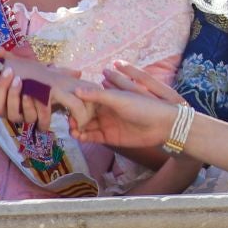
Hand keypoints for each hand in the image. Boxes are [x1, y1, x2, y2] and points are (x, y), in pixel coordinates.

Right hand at [0, 60, 53, 130]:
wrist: (49, 81)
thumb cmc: (26, 73)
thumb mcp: (15, 64)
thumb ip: (5, 58)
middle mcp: (5, 111)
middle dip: (0, 89)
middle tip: (8, 71)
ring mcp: (18, 116)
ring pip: (11, 115)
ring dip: (13, 96)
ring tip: (19, 79)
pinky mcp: (33, 117)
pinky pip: (30, 118)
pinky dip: (29, 107)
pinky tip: (30, 94)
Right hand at [58, 71, 182, 149]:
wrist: (162, 125)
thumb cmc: (143, 106)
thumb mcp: (119, 98)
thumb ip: (98, 95)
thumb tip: (76, 90)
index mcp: (108, 96)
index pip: (86, 98)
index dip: (75, 101)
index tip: (65, 104)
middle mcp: (105, 109)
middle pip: (84, 112)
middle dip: (74, 116)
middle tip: (68, 120)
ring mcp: (107, 123)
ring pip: (86, 125)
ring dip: (77, 127)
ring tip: (72, 129)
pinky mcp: (109, 137)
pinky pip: (93, 136)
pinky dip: (84, 136)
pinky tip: (78, 136)